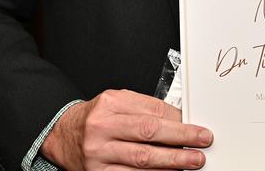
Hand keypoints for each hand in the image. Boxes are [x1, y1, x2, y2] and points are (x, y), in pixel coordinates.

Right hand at [42, 89, 212, 169]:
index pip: (151, 112)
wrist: (63, 135)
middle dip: (180, 139)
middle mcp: (102, 128)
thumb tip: (180, 118)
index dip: (178, 121)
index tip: (197, 127)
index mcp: (110, 105)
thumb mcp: (117, 102)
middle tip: (202, 142)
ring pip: (141, 160)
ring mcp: (99, 154)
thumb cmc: (95, 118)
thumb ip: (146, 108)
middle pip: (148, 134)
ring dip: (171, 162)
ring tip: (191, 161)